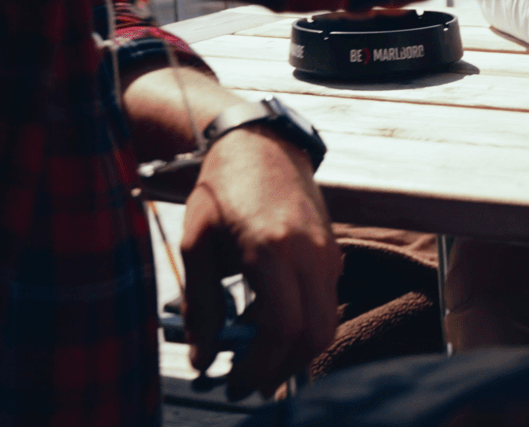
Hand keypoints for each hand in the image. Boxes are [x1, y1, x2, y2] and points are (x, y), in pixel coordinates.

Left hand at [180, 128, 341, 400]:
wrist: (260, 145)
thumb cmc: (221, 190)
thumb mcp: (197, 246)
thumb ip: (202, 305)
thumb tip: (203, 357)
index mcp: (273, 249)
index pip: (283, 326)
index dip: (261, 364)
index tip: (236, 382)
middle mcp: (310, 253)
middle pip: (316, 333)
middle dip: (284, 368)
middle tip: (250, 382)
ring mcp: (327, 252)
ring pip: (325, 321)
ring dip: (293, 348)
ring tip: (253, 353)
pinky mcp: (331, 250)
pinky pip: (324, 300)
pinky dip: (300, 322)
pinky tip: (265, 320)